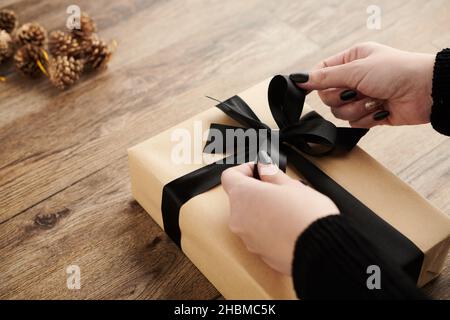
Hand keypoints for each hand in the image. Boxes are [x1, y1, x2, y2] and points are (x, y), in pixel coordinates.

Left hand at [221, 153, 338, 274]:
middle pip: (240, 198)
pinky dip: (269, 228)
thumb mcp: (291, 185)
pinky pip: (258, 235)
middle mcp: (238, 218)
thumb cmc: (307, 217)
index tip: (261, 170)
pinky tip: (288, 226)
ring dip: (263, 210)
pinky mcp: (258, 252)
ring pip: (249, 217)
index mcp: (243, 196)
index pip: (229, 176)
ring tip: (288, 209)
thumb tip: (264, 167)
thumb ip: (272, 174)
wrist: (320, 250)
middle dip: (258, 191)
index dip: (245, 169)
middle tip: (280, 189)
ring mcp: (247, 238)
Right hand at [290, 42, 434, 127]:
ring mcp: (362, 97)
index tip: (307, 90)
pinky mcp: (369, 114)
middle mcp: (355, 78)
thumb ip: (325, 77)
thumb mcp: (356, 70)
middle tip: (356, 91)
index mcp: (351, 60)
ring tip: (375, 100)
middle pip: (328, 97)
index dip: (315, 82)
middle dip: (342, 98)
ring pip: (340, 112)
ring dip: (357, 109)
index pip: (321, 72)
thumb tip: (300, 79)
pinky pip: (354, 123)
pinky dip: (367, 118)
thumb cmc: (397, 71)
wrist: (426, 92)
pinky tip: (381, 110)